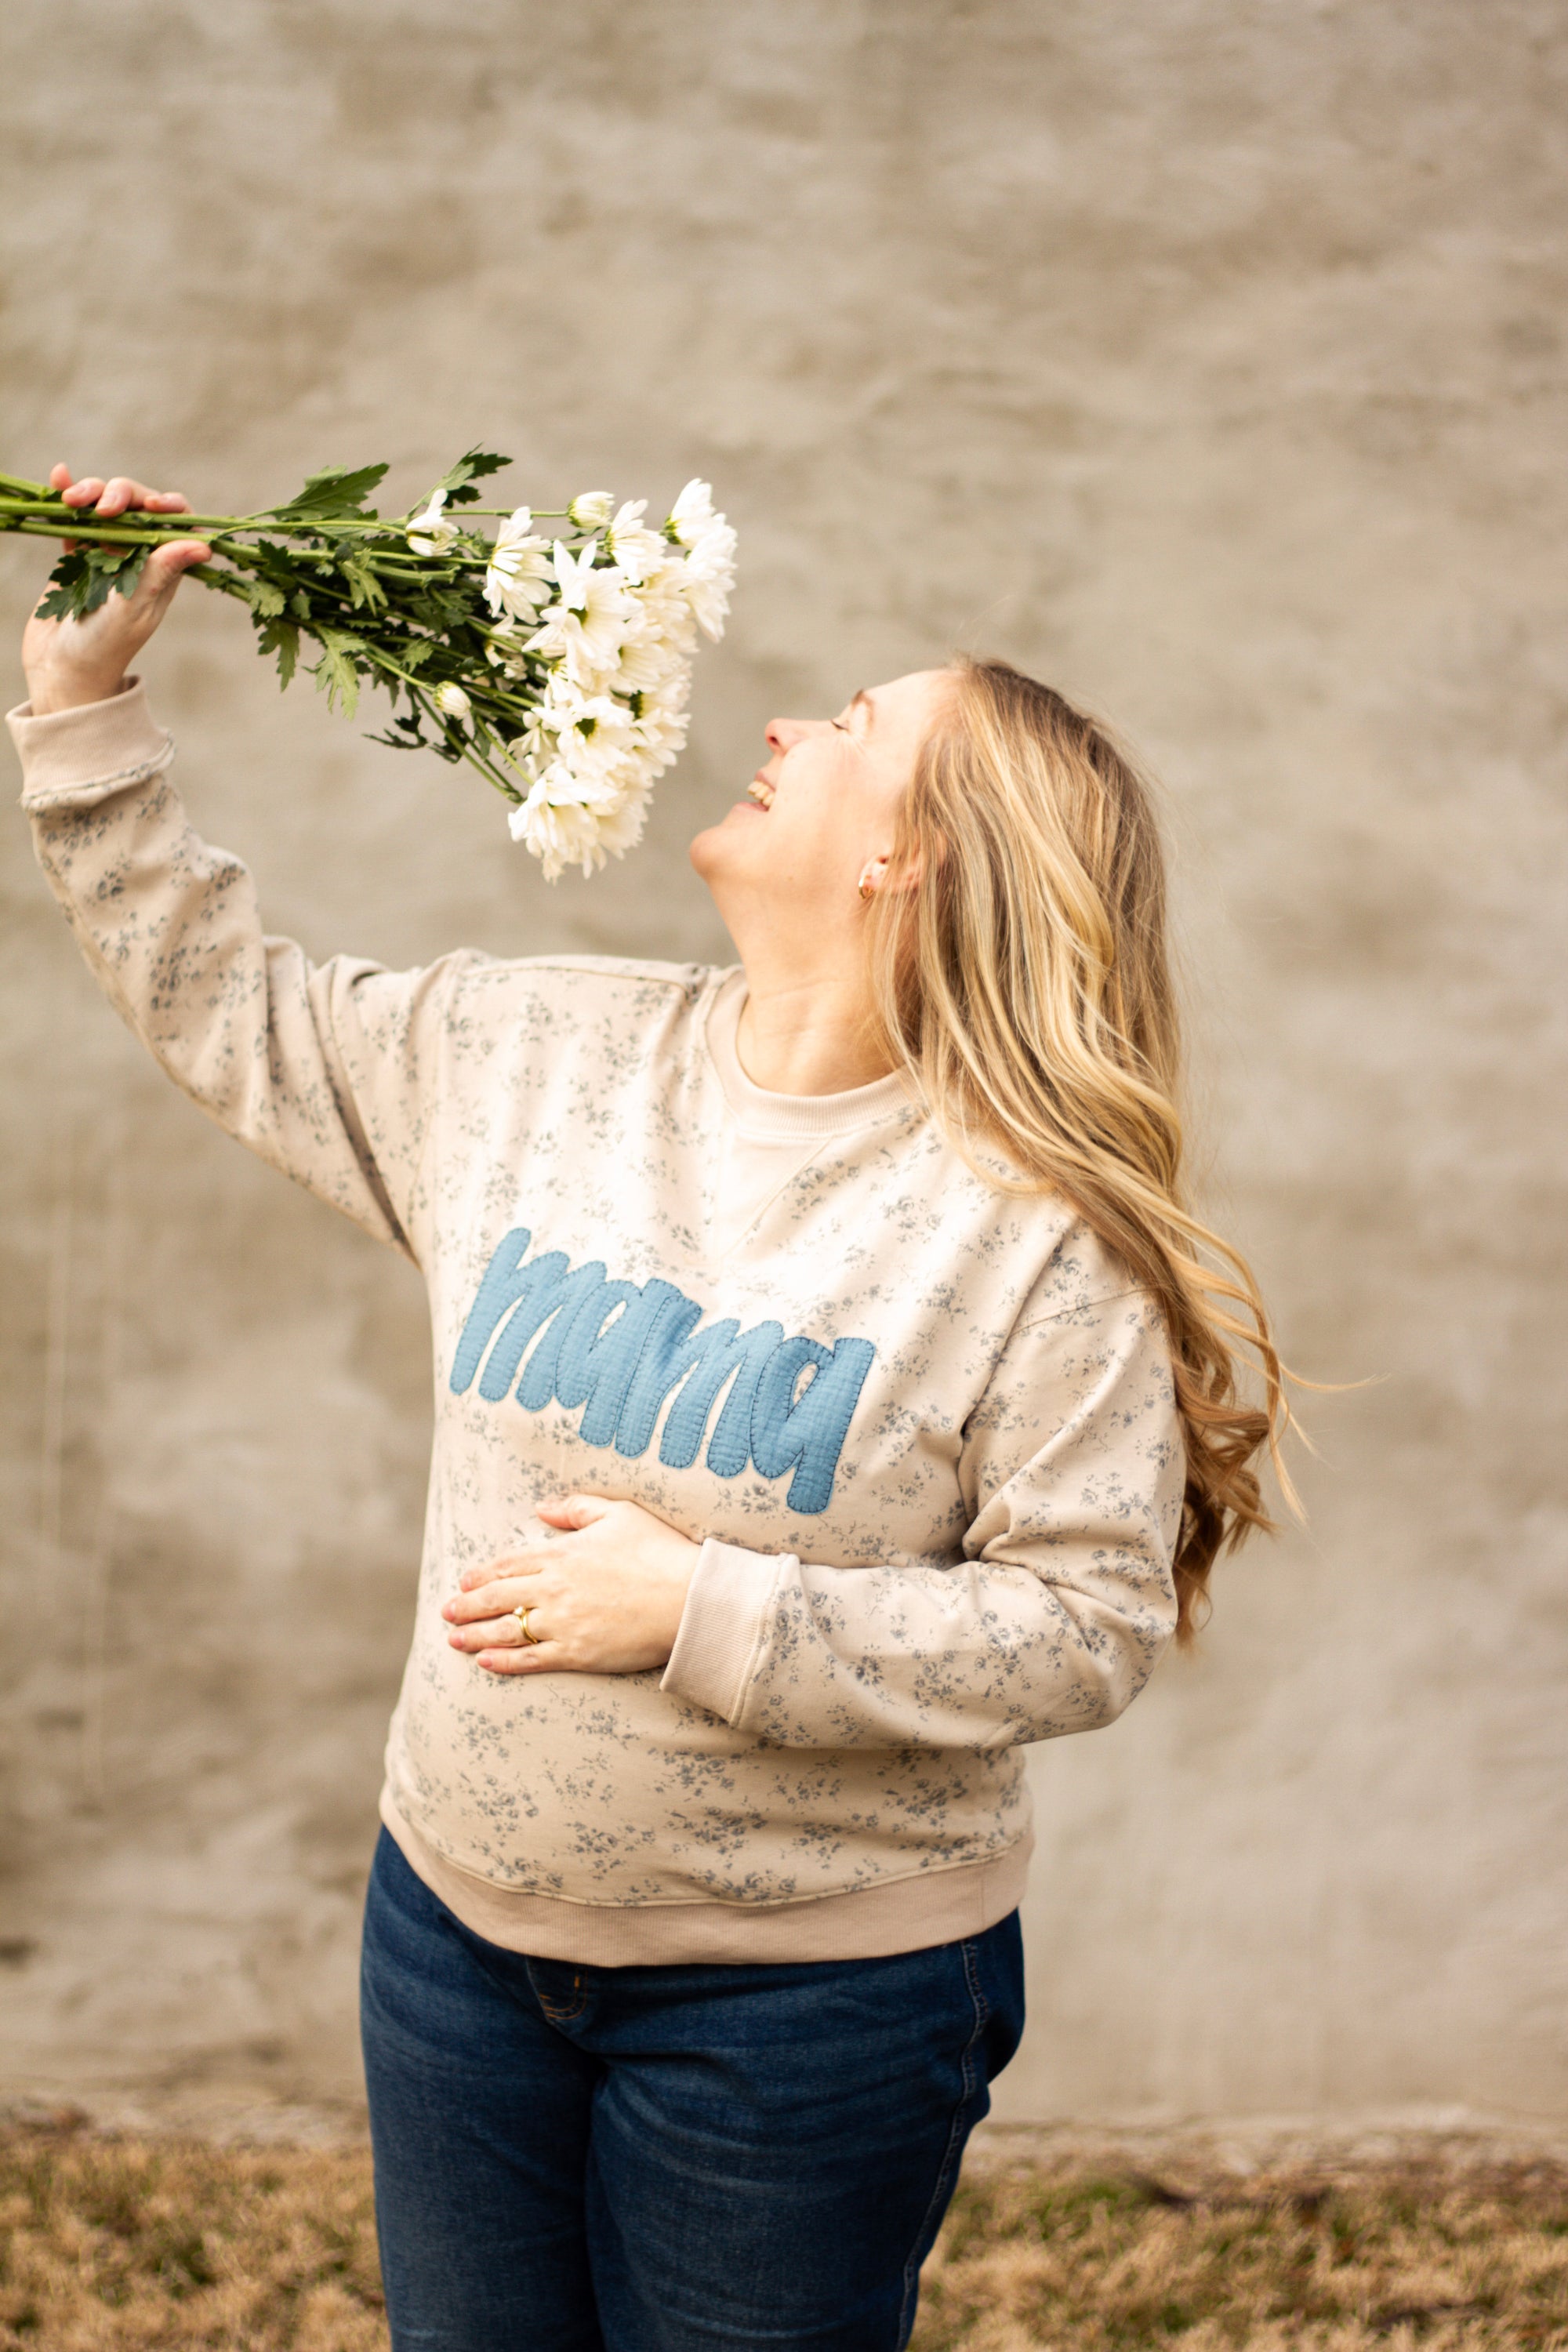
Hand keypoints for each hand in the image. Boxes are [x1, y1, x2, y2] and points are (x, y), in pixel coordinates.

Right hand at [21, 464, 210, 716]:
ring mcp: (107, 554)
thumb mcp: (133, 609)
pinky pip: (77, 518)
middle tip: (102, 507)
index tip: (152, 506)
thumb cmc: (102, 647)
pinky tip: (59, 479)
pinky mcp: (78, 555)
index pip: (178, 526)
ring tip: (71, 499)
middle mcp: (139, 559)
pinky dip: (69, 496)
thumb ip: (160, 572)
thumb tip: (203, 544)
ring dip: (91, 492)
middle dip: (121, 495)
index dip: (170, 507)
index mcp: (163, 572)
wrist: (60, 670)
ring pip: (106, 506)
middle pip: (138, 507)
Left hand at [442, 1495, 699, 1677]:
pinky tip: (485, 1663)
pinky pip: (531, 1659)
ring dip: (475, 1635)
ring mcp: (563, 1623)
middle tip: (447, 1612)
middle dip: (467, 1606)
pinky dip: (504, 1662)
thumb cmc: (659, 1551)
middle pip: (497, 1598)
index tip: (464, 1581)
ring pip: (506, 1630)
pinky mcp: (577, 1653)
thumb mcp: (619, 1514)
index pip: (508, 1564)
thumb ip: (577, 1508)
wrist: (688, 1598)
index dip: (482, 1574)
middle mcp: (554, 1589)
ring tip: (454, 1640)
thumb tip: (542, 1507)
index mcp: (561, 1554)